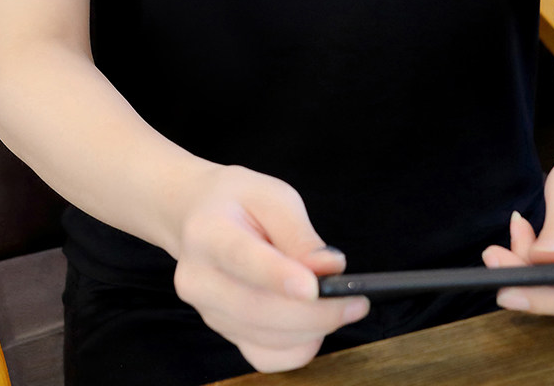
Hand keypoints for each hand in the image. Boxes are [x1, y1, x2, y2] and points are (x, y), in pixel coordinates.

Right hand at [172, 164, 369, 371]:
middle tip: (356, 302)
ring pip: (263, 338)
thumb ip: (300, 234)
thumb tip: (330, 270)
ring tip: (344, 307)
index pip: (241, 258)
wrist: (197, 216)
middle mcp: (198, 278)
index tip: (313, 288)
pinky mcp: (222, 332)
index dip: (276, 276)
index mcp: (207, 232)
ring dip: (312, 330)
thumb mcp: (272, 196)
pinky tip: (315, 325)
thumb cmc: (239, 201)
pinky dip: (296, 348)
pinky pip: (263, 356)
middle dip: (314, 313)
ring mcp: (206, 311)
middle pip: (256, 309)